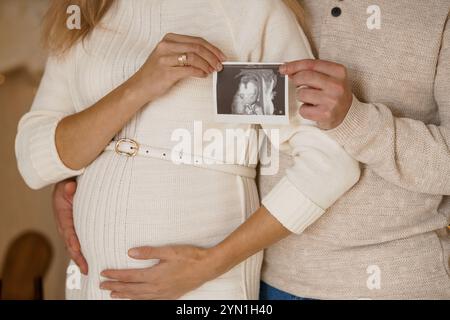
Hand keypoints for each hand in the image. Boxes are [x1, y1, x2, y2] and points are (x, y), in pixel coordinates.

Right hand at [52, 179, 87, 274]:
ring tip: (87, 269)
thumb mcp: (66, 183)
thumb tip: (70, 187)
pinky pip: (78, 241)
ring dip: (79, 258)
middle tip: (86, 268)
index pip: (67, 229)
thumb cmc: (67, 183)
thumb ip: (68, 187)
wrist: (67, 183)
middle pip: (70, 243)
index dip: (72, 239)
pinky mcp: (75, 228)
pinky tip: (88, 260)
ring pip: (73, 245)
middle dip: (77, 257)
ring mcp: (69, 227)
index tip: (77, 248)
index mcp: (62, 214)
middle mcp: (64, 224)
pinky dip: (81, 252)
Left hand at [100, 245, 217, 299]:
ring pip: (138, 297)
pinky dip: (138, 300)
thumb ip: (149, 252)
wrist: (207, 267)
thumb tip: (130, 252)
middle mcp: (156, 287)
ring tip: (113, 294)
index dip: (115, 275)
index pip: (129, 276)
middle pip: (130, 288)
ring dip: (124, 295)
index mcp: (154, 275)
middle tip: (102, 285)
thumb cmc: (189, 257)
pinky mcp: (170, 296)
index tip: (103, 273)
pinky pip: (149, 301)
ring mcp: (163, 293)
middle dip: (115, 286)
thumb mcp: (169, 251)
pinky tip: (136, 299)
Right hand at [134, 33, 226, 102]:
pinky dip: (199, 72)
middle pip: (197, 47)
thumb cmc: (156, 73)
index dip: (212, 48)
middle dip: (212, 56)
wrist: (140, 86)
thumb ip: (185, 53)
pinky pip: (189, 70)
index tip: (221, 56)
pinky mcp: (166, 72)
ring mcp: (165, 59)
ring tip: (212, 71)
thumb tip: (209, 57)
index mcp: (169, 39)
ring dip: (207, 64)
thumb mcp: (169, 56)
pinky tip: (203, 75)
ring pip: (194, 57)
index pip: (196, 40)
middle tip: (220, 65)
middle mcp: (166, 46)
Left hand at [280, 59, 352, 129]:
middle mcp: (337, 85)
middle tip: (298, 84)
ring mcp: (332, 100)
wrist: (347, 114)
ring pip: (302, 93)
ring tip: (311, 99)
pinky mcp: (326, 114)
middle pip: (304, 77)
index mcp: (338, 71)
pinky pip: (303, 109)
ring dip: (302, 97)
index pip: (311, 64)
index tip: (283, 68)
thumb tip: (289, 69)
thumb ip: (312, 71)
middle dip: (296, 80)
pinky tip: (313, 109)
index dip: (294, 65)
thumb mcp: (329, 77)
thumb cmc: (334, 93)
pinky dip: (304, 110)